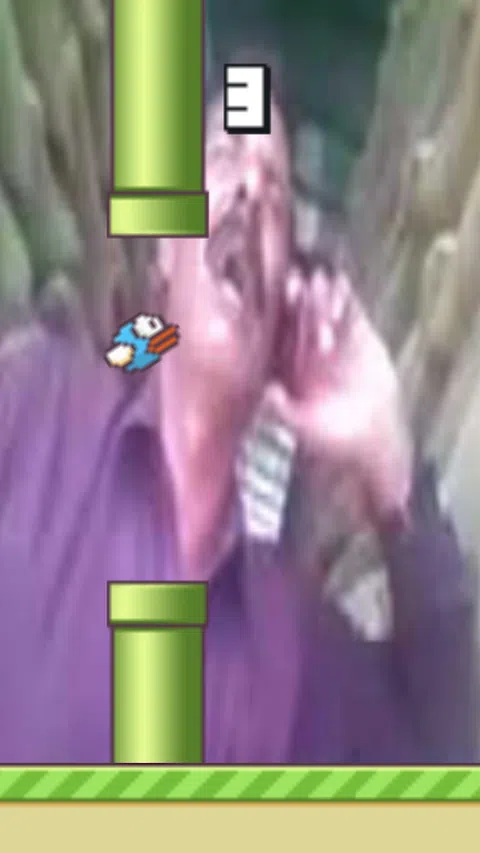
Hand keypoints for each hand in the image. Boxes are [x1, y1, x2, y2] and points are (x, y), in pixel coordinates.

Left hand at [267, 265, 413, 521]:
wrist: (372, 437)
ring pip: (321, 313)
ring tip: (321, 280)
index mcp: (287, 368)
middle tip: (295, 283)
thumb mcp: (307, 428)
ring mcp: (330, 340)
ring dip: (320, 296)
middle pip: (298, 322)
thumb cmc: (332, 438)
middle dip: (297, 303)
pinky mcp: (355, 336)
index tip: (272, 315)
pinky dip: (345, 300)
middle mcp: (304, 351)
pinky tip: (343, 283)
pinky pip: (349, 315)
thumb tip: (268, 393)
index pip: (279, 341)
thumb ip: (286, 410)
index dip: (277, 326)